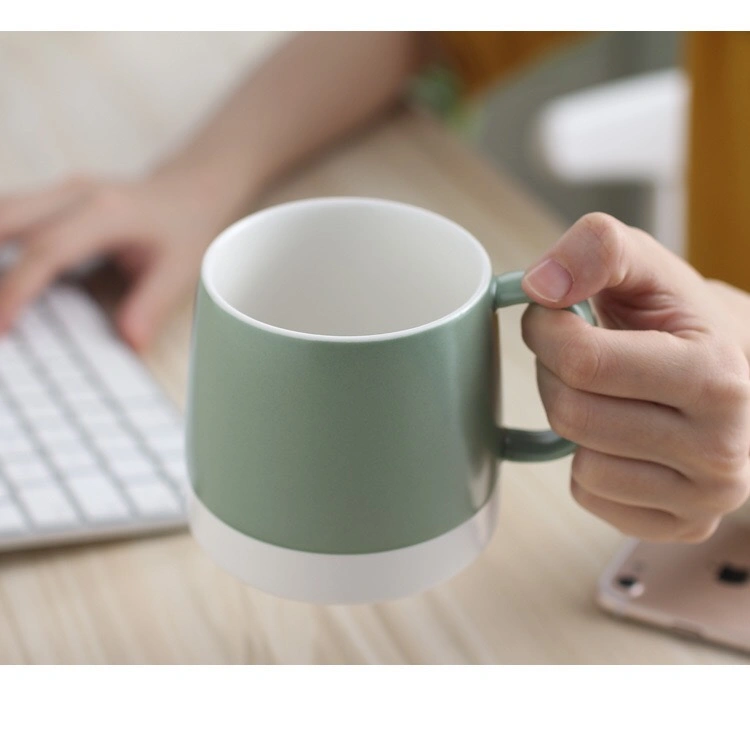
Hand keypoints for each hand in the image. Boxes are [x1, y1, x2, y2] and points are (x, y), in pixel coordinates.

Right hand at [0, 169, 242, 350]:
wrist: (192, 190)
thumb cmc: (186, 227)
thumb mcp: (180, 269)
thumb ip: (150, 305)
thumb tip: (129, 343)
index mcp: (106, 212)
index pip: (46, 251)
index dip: (17, 289)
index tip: (1, 326)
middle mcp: (75, 194)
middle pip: (5, 220)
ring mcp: (60, 191)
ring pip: (1, 212)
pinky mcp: (53, 197)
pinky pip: (9, 214)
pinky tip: (0, 273)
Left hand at [521, 213, 749, 541]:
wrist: (737, 372)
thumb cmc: (682, 320)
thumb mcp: (647, 264)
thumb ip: (596, 249)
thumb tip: (539, 286)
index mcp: (714, 377)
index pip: (582, 362)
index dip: (546, 330)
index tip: (554, 315)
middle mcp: (720, 449)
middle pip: (572, 414)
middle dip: (556, 374)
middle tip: (580, 355)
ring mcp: (704, 497)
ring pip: (579, 462)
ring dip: (573, 420)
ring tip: (608, 393)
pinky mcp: (681, 526)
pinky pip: (590, 496)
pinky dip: (590, 462)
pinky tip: (621, 435)